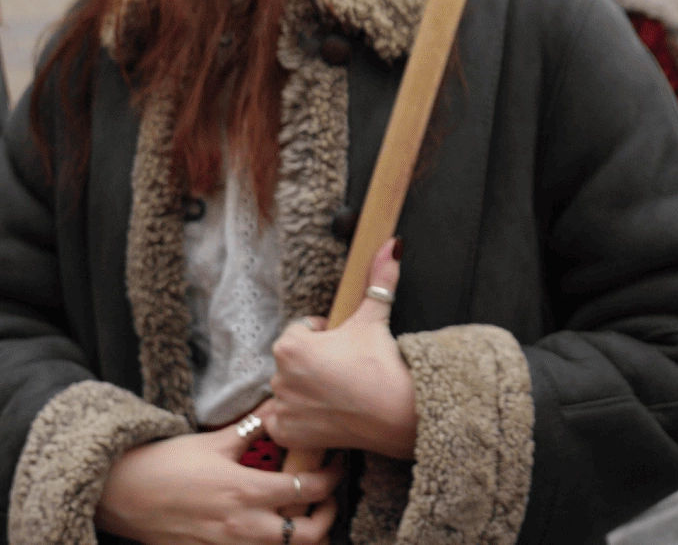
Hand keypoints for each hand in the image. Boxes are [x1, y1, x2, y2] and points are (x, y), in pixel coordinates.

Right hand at [94, 424, 335, 543]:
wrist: (118, 493)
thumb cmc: (165, 463)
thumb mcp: (214, 441)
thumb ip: (254, 426)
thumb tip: (281, 405)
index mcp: (245, 491)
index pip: (308, 490)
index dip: (331, 478)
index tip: (336, 466)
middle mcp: (241, 526)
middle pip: (307, 536)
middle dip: (326, 517)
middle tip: (326, 498)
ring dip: (300, 536)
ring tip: (301, 515)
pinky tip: (267, 527)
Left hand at [262, 239, 417, 459]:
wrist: (398, 412)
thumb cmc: (382, 364)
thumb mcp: (376, 316)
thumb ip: (379, 278)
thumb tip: (392, 244)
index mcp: (291, 347)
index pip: (300, 331)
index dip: (324, 335)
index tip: (344, 344)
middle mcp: (279, 377)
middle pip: (292, 360)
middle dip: (313, 362)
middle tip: (344, 368)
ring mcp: (282, 408)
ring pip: (288, 389)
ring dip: (305, 389)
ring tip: (338, 391)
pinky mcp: (287, 433)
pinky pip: (280, 421)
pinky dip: (296, 418)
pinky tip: (323, 412)